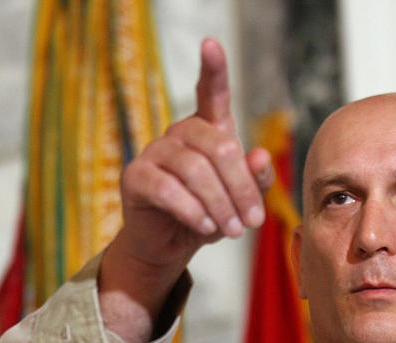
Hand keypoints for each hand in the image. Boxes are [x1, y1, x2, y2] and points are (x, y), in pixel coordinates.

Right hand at [99, 38, 272, 342]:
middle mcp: (179, 133)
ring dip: (220, 205)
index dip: (212, 68)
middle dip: (240, 188)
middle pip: (218, 148)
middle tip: (251, 222)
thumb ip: (255, 180)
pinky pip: (168, 190)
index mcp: (207, 129)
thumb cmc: (208, 215)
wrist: (169, 246)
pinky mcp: (135, 178)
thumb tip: (260, 156)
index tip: (211, 44)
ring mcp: (154, 153)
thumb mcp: (239, 201)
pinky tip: (205, 227)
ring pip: (195, 171)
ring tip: (232, 230)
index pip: (211, 92)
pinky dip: (192, 211)